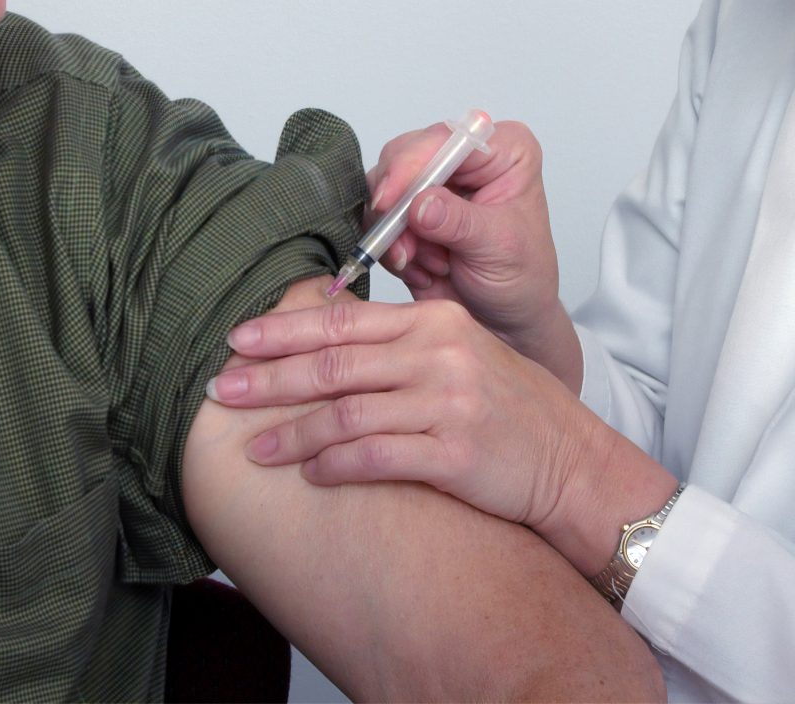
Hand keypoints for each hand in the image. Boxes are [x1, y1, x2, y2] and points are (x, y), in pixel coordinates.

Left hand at [207, 298, 672, 571]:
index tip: (238, 340)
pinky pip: (377, 457)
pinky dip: (336, 465)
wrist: (571, 461)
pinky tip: (310, 475)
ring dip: (293, 433)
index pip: (343, 320)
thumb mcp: (459, 354)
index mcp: (435, 321)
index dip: (284, 330)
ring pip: (347, 412)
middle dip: (270, 378)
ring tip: (256, 448)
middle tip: (222, 390)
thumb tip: (326, 337)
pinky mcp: (456, 454)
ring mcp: (448, 403)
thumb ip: (401, 343)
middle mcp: (439, 355)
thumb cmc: (510, 409)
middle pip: (334, 363)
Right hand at [369, 119, 576, 384]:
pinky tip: (421, 269)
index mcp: (503, 150)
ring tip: (425, 263)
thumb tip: (420, 204)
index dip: (413, 164)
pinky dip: (390, 248)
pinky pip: (376, 218)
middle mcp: (464, 158)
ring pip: (383, 187)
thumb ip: (459, 222)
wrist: (505, 321)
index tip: (391, 200)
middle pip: (405, 155)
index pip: (447, 138)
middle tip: (403, 245)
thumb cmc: (522, 278)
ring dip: (395, 232)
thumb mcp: (499, 247)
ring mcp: (432, 183)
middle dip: (398, 205)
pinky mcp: (406, 210)